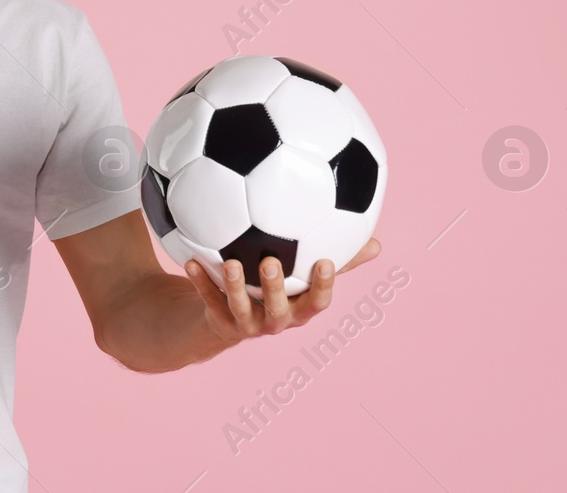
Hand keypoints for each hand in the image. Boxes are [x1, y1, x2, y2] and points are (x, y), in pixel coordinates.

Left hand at [183, 237, 381, 348]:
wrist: (233, 320)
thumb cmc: (279, 290)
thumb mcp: (307, 277)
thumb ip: (339, 259)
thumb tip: (378, 243)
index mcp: (299, 308)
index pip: (316, 303)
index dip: (323, 287)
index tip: (326, 262)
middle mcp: (275, 320)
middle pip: (279, 310)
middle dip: (275, 288)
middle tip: (271, 262)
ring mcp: (246, 323)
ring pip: (241, 308)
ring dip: (236, 286)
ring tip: (230, 262)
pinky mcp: (219, 319)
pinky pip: (209, 300)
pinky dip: (200, 281)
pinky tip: (189, 260)